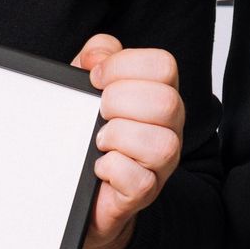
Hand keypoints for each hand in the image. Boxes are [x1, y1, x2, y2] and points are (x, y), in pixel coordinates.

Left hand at [71, 35, 184, 248]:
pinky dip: (112, 169)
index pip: (163, 65)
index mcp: (159, 93)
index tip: (96, 78)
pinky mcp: (145, 191)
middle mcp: (169, 126)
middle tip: (99, 112)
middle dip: (120, 101)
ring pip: (161, 144)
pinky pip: (140, 180)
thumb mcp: (87, 85)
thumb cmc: (89, 131)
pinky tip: (99, 165)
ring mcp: (161, 162)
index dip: (125, 65)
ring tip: (99, 140)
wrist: (80, 184)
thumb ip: (95, 57)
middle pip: (167, 102)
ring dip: (119, 137)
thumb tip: (97, 56)